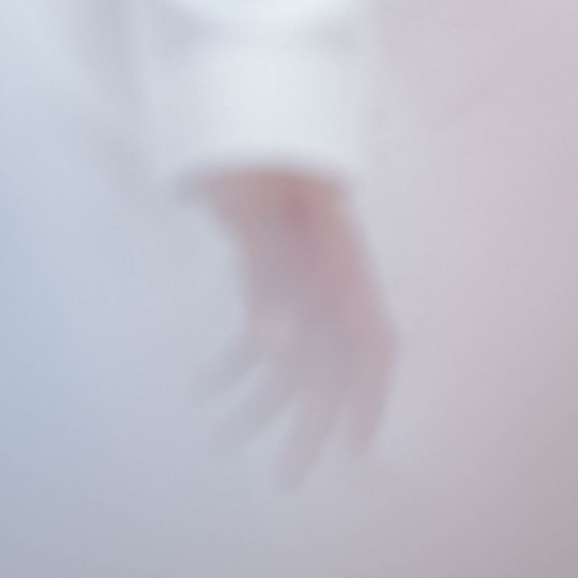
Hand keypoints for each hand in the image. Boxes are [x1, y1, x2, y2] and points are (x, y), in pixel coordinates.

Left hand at [201, 171, 394, 487]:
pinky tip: (206, 390)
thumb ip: (269, 273)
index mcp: (341, 256)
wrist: (234, 97)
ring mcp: (299, 268)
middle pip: (329, 358)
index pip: (371, 338)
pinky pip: (263, 325)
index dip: (370, 398)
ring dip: (261, 400)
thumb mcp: (253, 208)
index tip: (355, 450)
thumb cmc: (251, 144)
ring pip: (291, 348)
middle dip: (308, 422)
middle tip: (287, 480)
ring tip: (223, 444)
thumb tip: (276, 348)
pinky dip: (237, 361)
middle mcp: (328, 269)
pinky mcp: (269, 263)